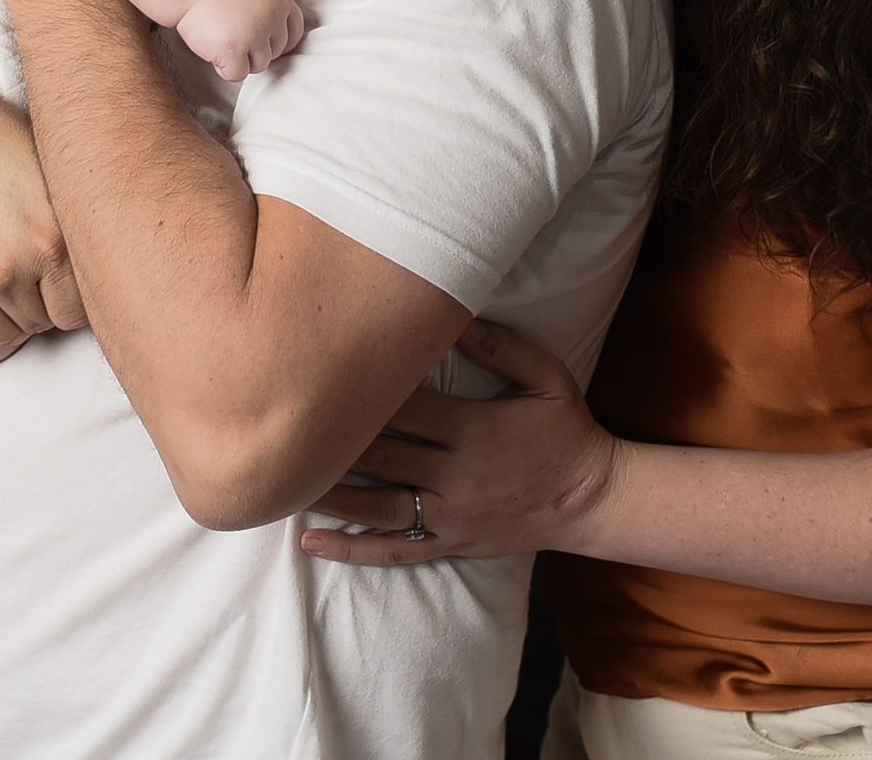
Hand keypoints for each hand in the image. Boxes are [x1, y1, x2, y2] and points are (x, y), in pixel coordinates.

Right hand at [0, 72, 88, 346]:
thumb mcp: (55, 176)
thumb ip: (79, 228)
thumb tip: (115, 273)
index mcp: (53, 240)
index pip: (76, 313)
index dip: (69, 298)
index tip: (59, 280)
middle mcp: (9, 266)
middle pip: (39, 324)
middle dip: (37, 303)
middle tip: (26, 270)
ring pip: (0, 335)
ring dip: (6, 317)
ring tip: (3, 279)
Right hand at [176, 0, 305, 80]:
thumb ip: (272, 9)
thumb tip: (280, 43)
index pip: (295, 32)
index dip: (282, 43)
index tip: (266, 46)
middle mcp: (272, 16)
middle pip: (277, 51)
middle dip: (256, 51)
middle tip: (234, 38)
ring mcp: (255, 33)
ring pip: (260, 66)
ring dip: (241, 61)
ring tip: (223, 42)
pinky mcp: (235, 49)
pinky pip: (239, 74)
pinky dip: (225, 68)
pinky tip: (215, 52)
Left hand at [297, 320, 623, 564]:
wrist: (592, 499)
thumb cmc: (565, 430)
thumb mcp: (547, 377)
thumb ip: (503, 347)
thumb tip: (456, 320)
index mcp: (474, 429)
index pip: (406, 408)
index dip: (362, 394)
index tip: (320, 375)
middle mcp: (456, 474)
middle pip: (382, 455)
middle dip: (333, 441)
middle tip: (282, 423)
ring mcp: (450, 515)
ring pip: (378, 505)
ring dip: (329, 494)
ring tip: (280, 481)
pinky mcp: (450, 544)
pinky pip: (395, 550)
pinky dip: (352, 550)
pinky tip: (310, 542)